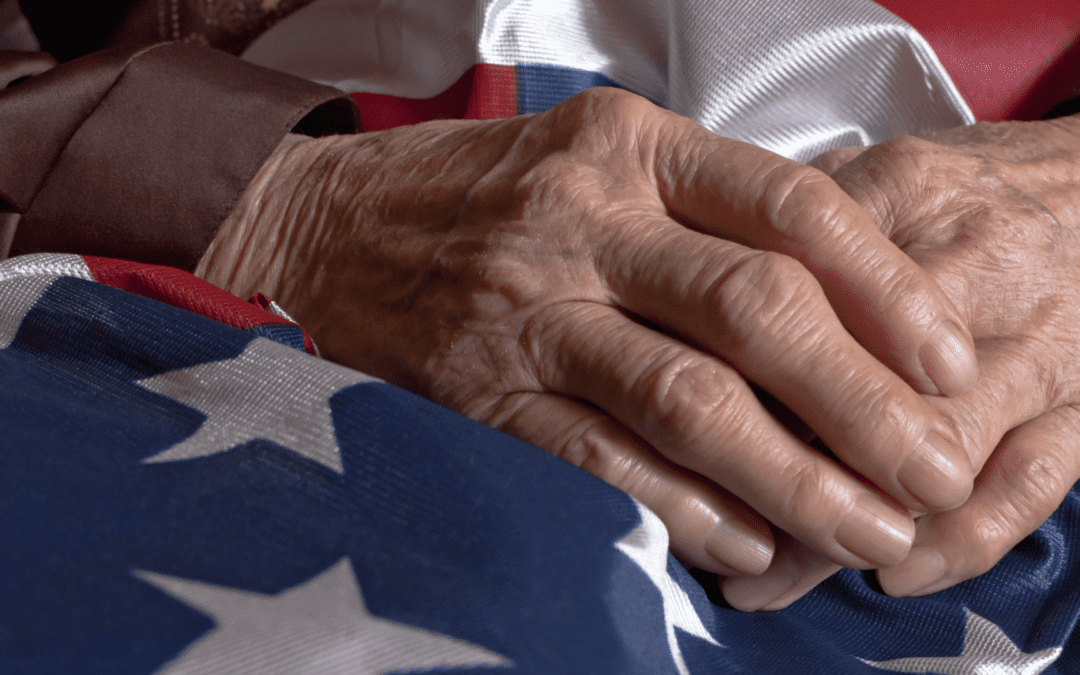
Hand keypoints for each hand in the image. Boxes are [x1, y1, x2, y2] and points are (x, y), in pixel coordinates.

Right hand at [196, 88, 976, 578]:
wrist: (331, 220)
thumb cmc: (481, 188)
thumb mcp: (601, 156)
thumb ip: (706, 211)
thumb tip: (833, 301)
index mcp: (631, 147)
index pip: (790, 205)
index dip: (884, 288)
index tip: (946, 360)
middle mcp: (584, 221)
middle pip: (753, 311)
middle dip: (861, 404)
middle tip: (931, 474)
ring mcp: (529, 308)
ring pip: (685, 400)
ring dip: (790, 477)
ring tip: (863, 532)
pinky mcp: (484, 390)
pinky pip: (601, 460)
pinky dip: (683, 510)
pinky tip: (745, 545)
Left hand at [727, 115, 1079, 607]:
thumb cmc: (973, 188)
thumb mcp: (880, 168)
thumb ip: (795, 219)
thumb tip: (699, 280)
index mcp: (911, 194)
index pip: (801, 291)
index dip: (726, 370)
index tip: (664, 426)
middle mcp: (981, 268)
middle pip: (867, 386)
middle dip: (779, 470)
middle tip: (702, 529)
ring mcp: (1042, 347)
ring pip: (936, 453)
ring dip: (849, 530)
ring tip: (769, 580)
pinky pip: (1031, 487)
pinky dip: (960, 545)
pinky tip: (892, 574)